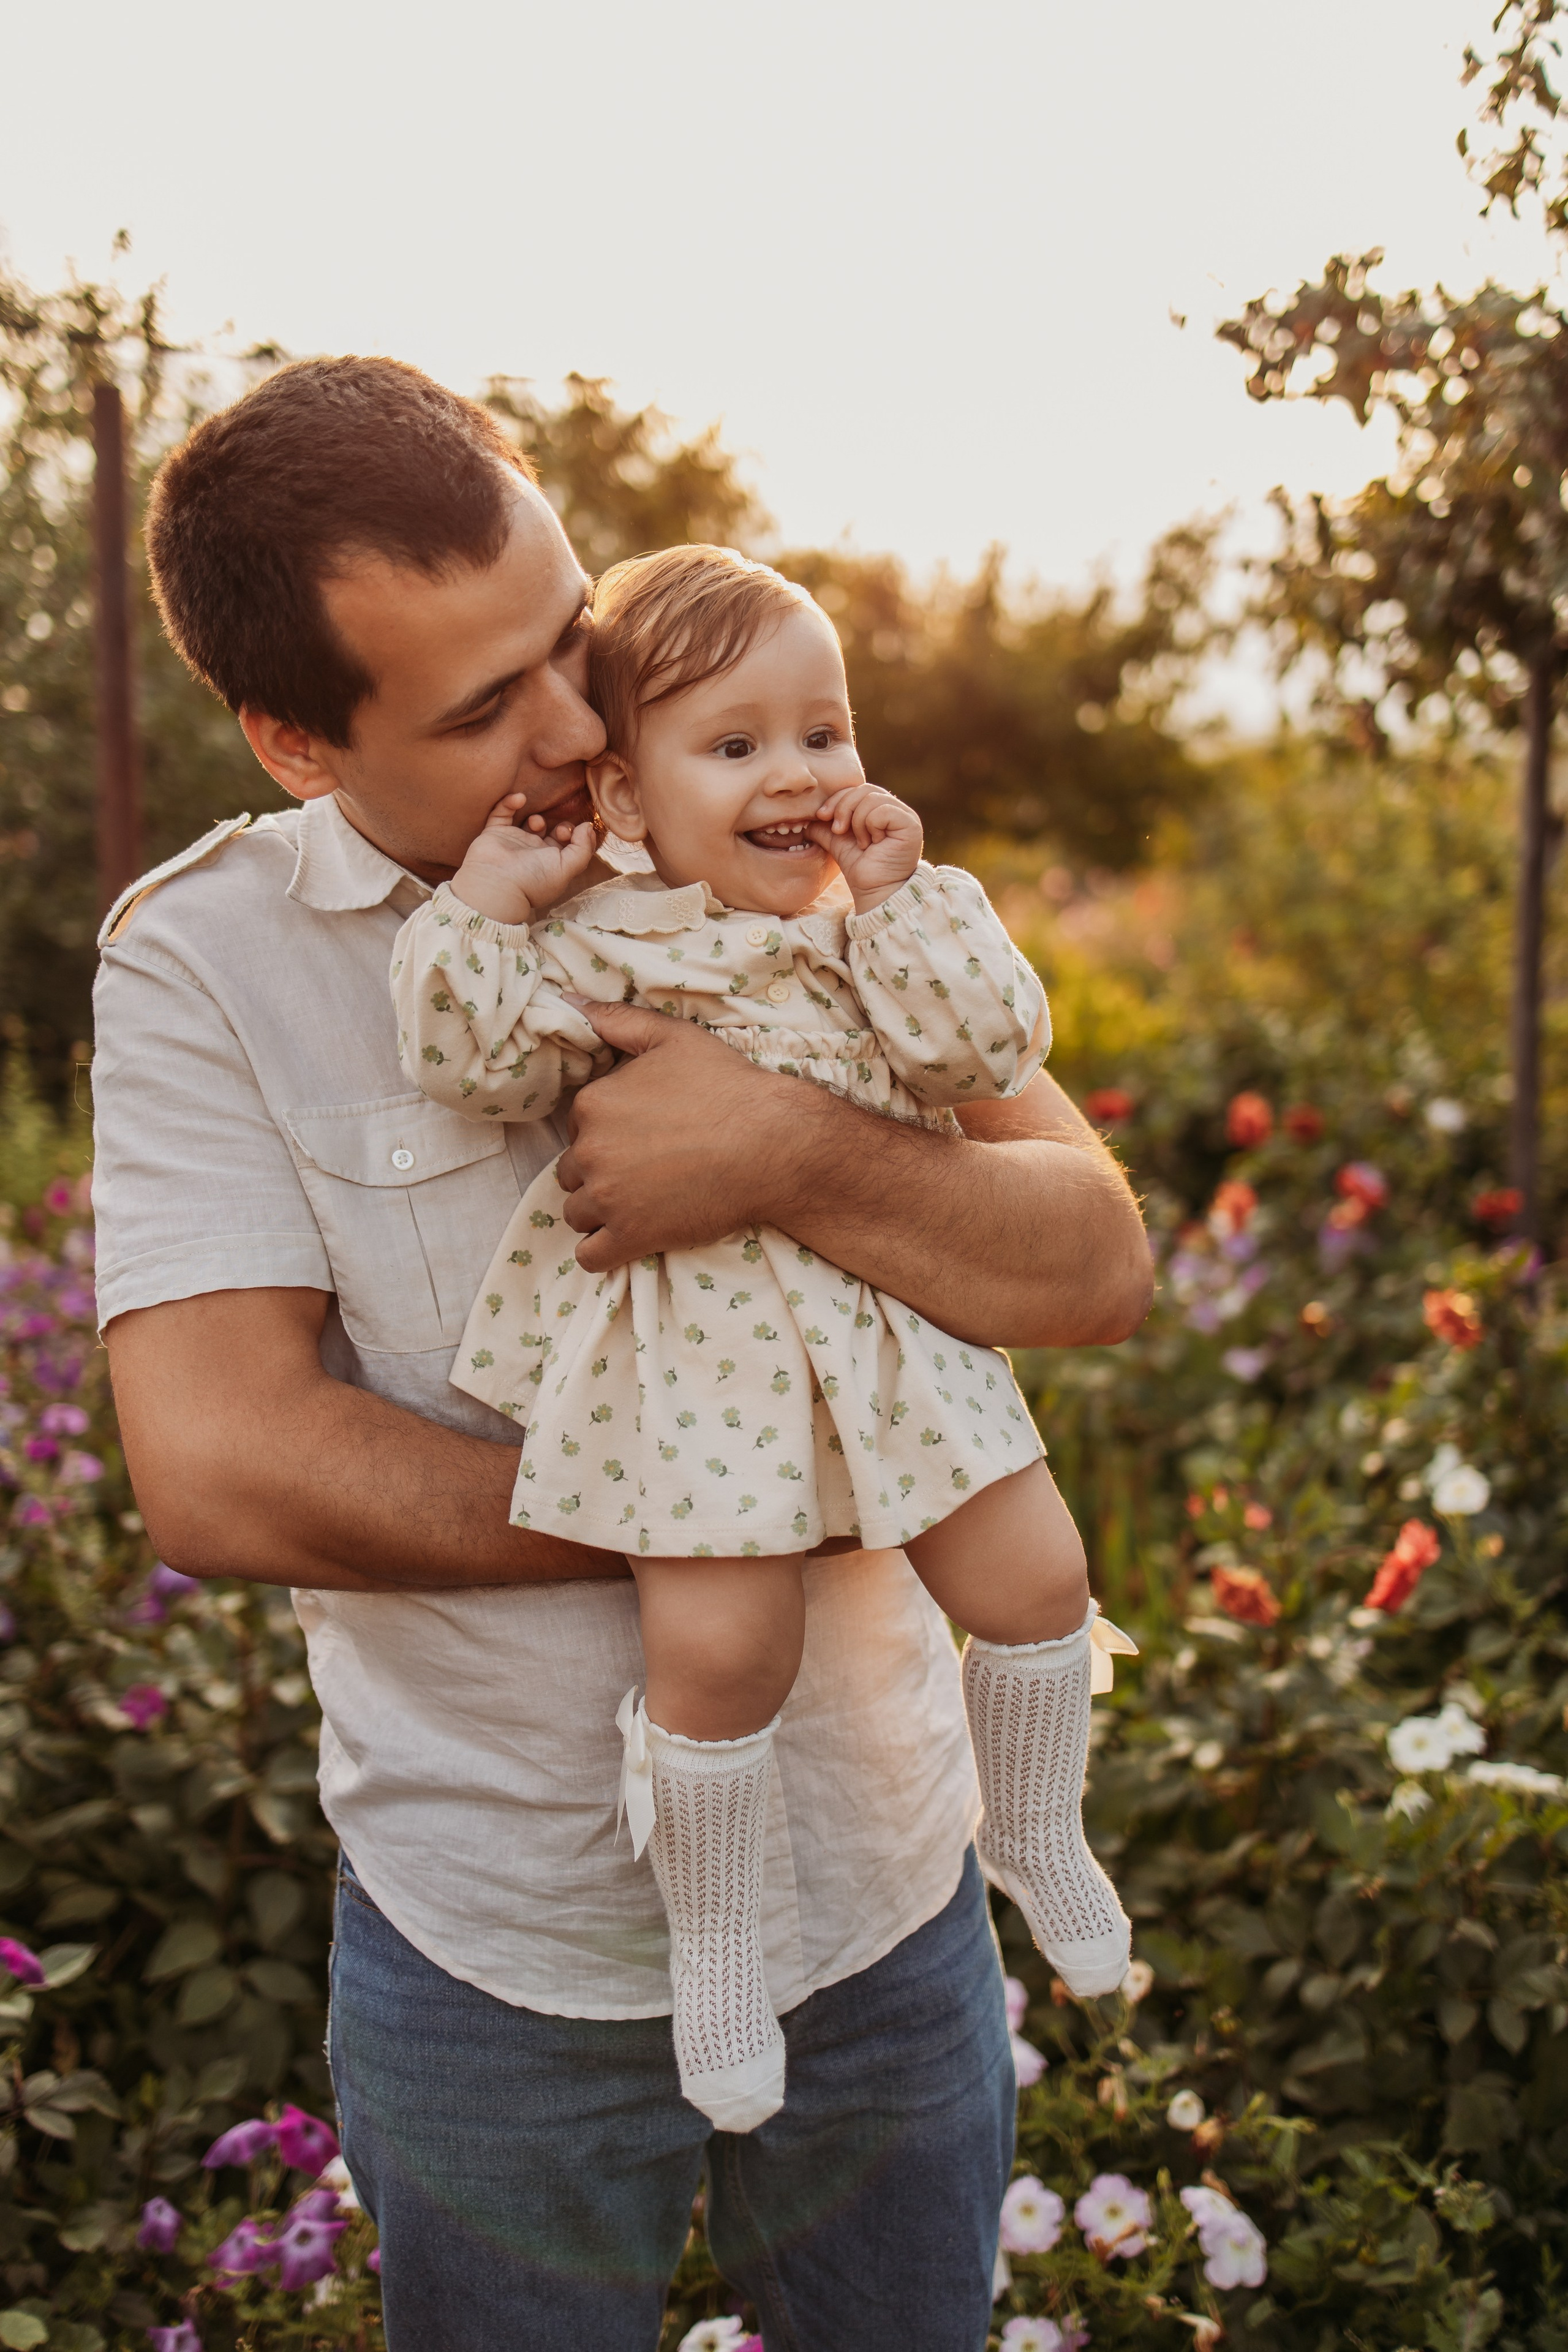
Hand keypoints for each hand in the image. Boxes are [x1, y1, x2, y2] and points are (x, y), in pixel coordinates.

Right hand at [450, 792, 598, 925]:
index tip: (569, 835)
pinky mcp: (494, 833)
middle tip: (558, 829)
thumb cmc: (533, 879)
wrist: (496, 883)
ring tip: (536, 822)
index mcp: (551, 864)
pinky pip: (502, 813)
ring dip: (537, 818)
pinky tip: (519, 799)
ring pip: (529, 822)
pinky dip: (509, 802)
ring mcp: (514, 843)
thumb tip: (587, 827)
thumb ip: (583, 848)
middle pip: (552, 832)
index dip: (575, 836)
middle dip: (560, 826)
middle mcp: (534, 854)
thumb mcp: (567, 868)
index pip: (569, 846)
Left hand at [555, 1001, 817, 1270]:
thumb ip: (616, 1019)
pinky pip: (591, 1256)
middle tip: (646, 1169)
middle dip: (600, 1172)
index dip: (607, 1131)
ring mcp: (608, 1199)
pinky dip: (603, 1251)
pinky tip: (625, 1239)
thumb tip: (569, 1004)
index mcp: (593, 1103)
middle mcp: (591, 1151)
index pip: (577, 1127)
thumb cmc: (728, 1087)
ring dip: (600, 1211)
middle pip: (572, 1171)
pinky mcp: (631, 1237)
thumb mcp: (672, 1037)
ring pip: (577, 1213)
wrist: (774, 1143)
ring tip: (642, 1202)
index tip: (642, 1135)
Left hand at [808, 782, 921, 912]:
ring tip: (862, 842)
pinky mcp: (911, 824)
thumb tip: (804, 818)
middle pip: (864, 789)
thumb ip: (824, 827)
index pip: (857, 789)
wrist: (874, 891)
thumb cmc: (861, 868)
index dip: (837, 799)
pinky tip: (873, 843)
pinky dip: (871, 826)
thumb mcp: (837, 842)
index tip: (822, 816)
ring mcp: (906, 815)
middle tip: (838, 830)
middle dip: (843, 807)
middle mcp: (895, 809)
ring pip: (871, 799)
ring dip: (858, 822)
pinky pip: (882, 810)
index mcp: (880, 808)